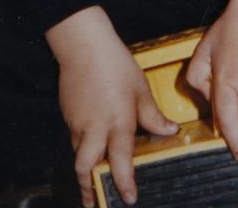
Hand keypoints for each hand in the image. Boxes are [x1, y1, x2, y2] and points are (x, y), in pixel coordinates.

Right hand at [46, 7, 177, 206]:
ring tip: (89, 182)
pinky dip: (81, 145)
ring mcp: (78, 122)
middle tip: (94, 202)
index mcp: (117, 122)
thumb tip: (170, 130)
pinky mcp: (67, 114)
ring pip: (78, 154)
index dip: (124, 183)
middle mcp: (95, 128)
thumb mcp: (140, 88)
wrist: (84, 45)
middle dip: (88, 188)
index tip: (128, 198)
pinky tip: (89, 141)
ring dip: (84, 169)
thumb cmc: (114, 63)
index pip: (120, 161)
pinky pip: (74, 137)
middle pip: (85, 168)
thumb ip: (153, 115)